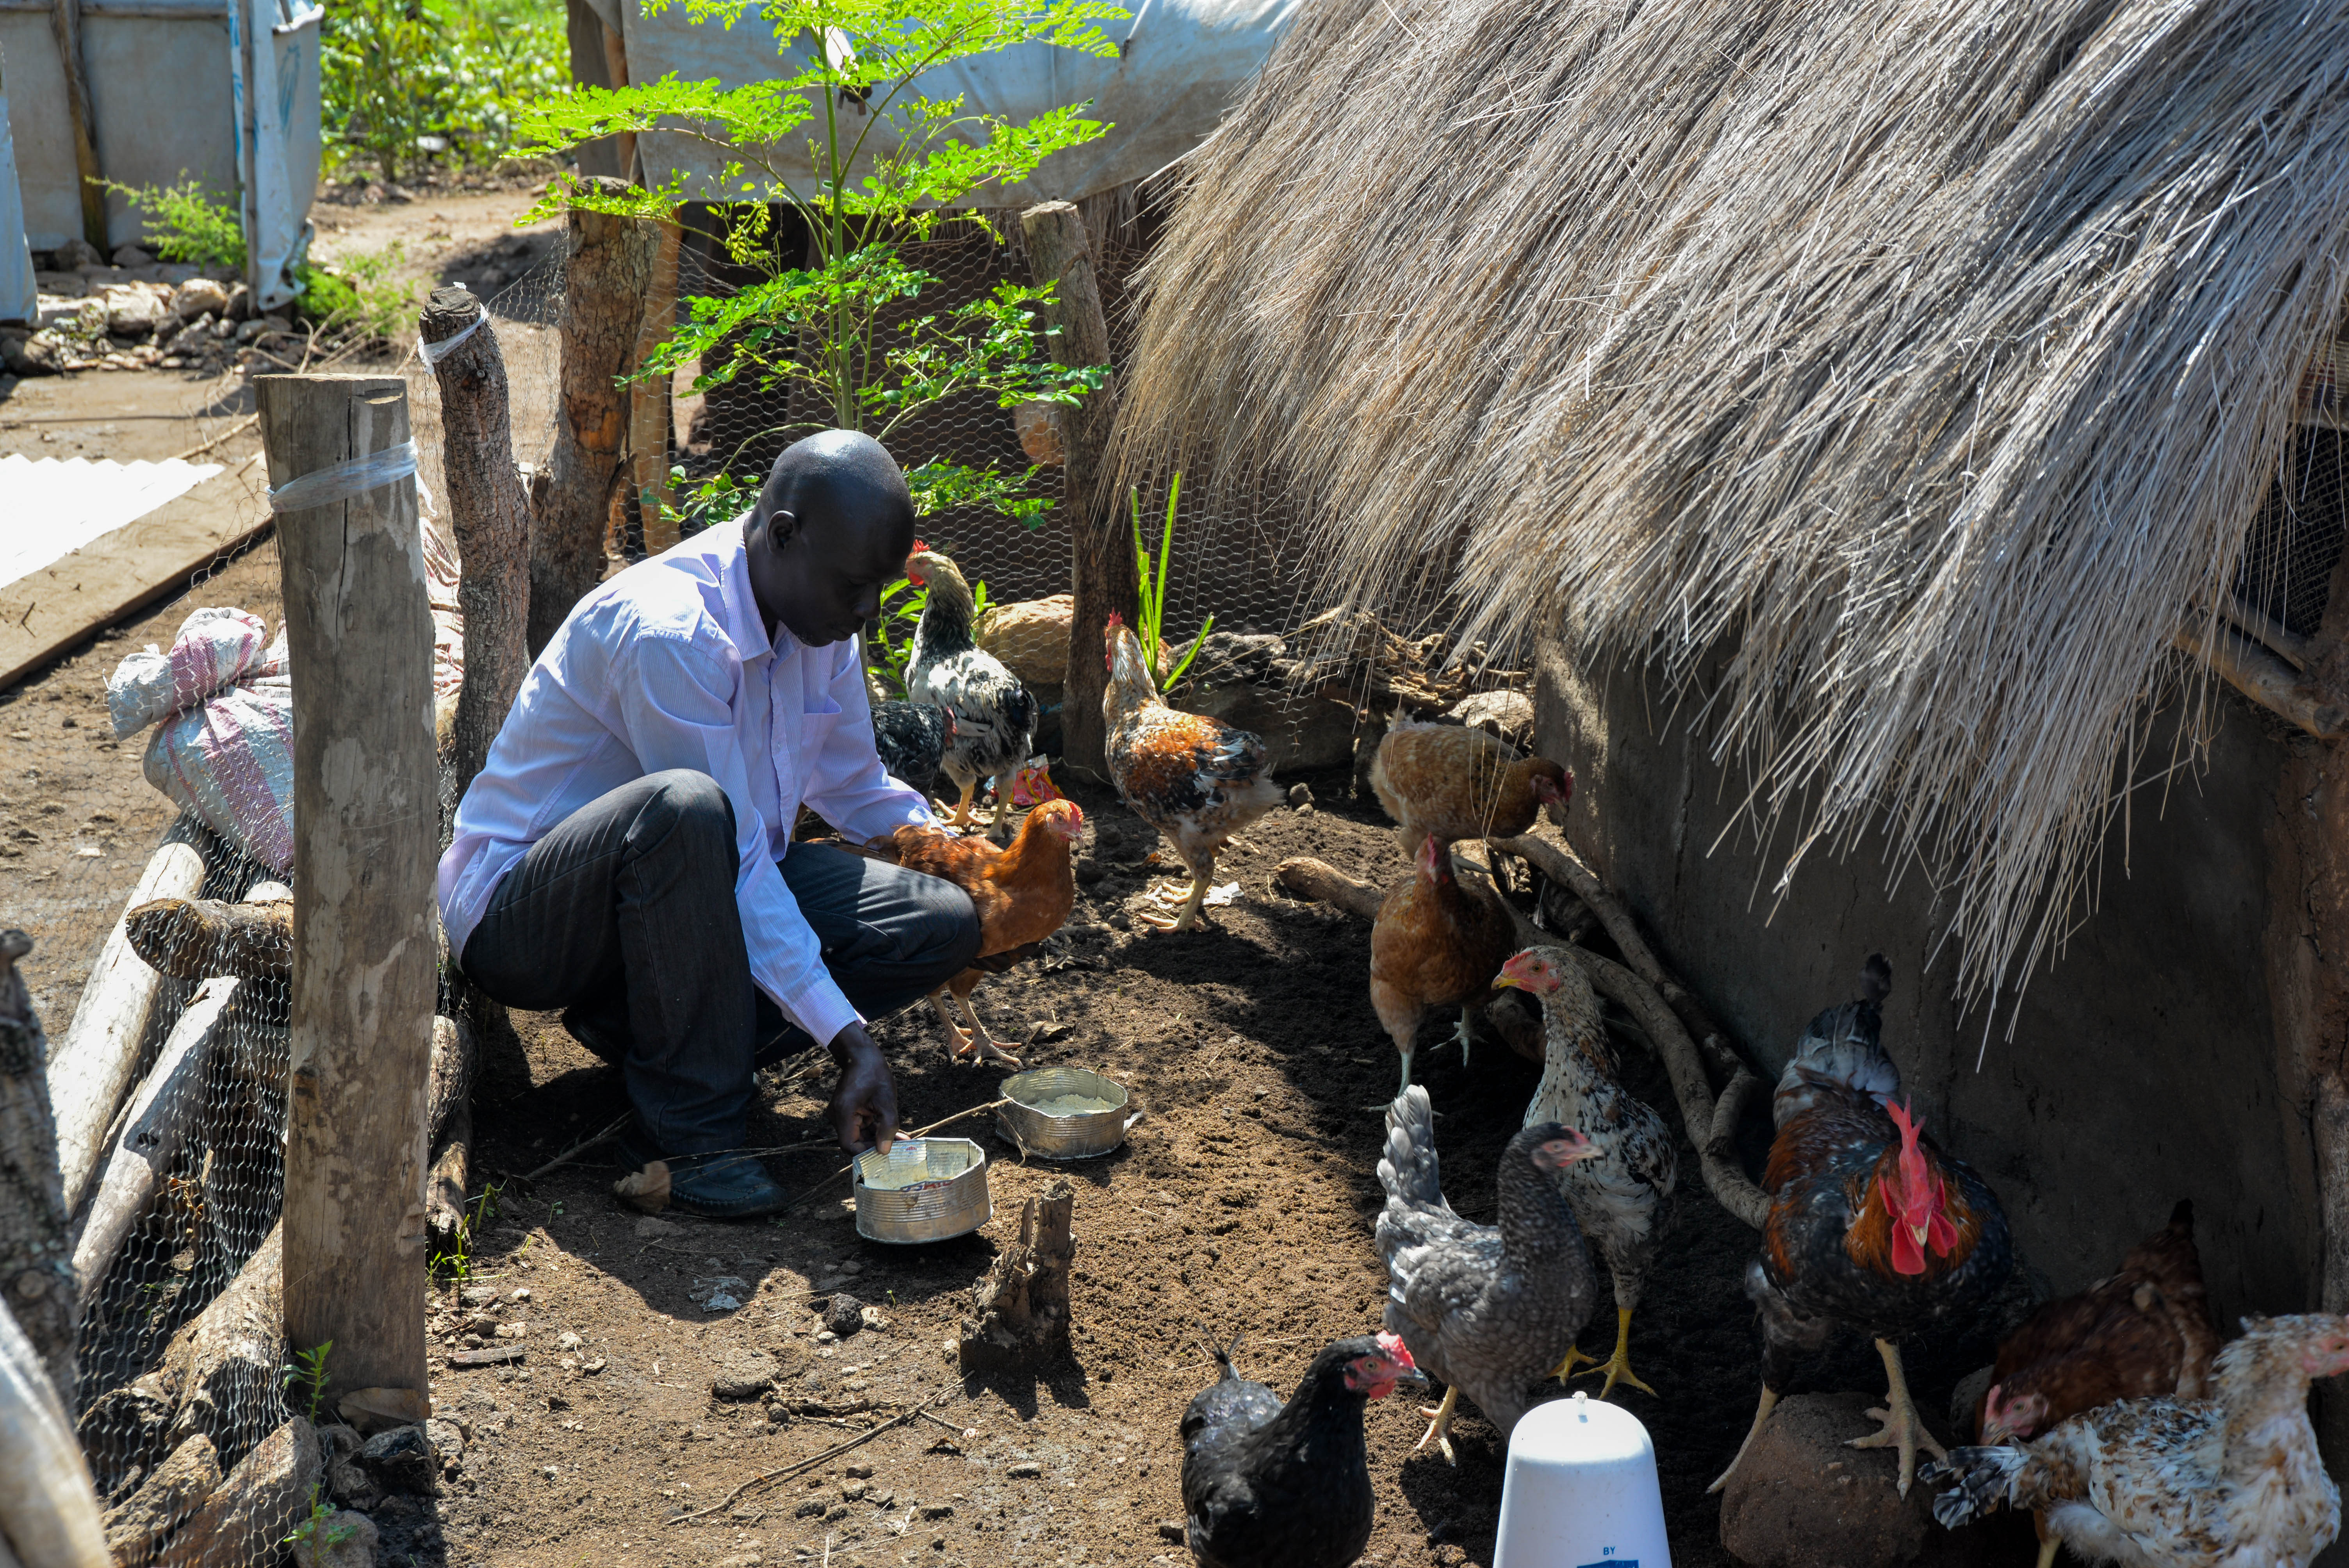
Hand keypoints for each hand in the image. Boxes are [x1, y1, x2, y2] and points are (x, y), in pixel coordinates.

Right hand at [827, 1022, 898, 1154]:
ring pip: (858, 1135)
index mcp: (843, 1112)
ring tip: (900, 1139)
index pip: (849, 1145)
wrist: (861, 1055)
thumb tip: (884, 1151)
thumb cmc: (874, 1073)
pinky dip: (873, 1129)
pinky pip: (859, 1127)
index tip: (886, 1152)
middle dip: (876, 1146)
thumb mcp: (886, 1100)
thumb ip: (887, 1126)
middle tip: (899, 1147)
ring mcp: (840, 1114)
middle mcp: (837, 1116)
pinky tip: (891, 1131)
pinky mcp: (846, 1112)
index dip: (866, 1153)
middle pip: (854, 1142)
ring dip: (877, 1138)